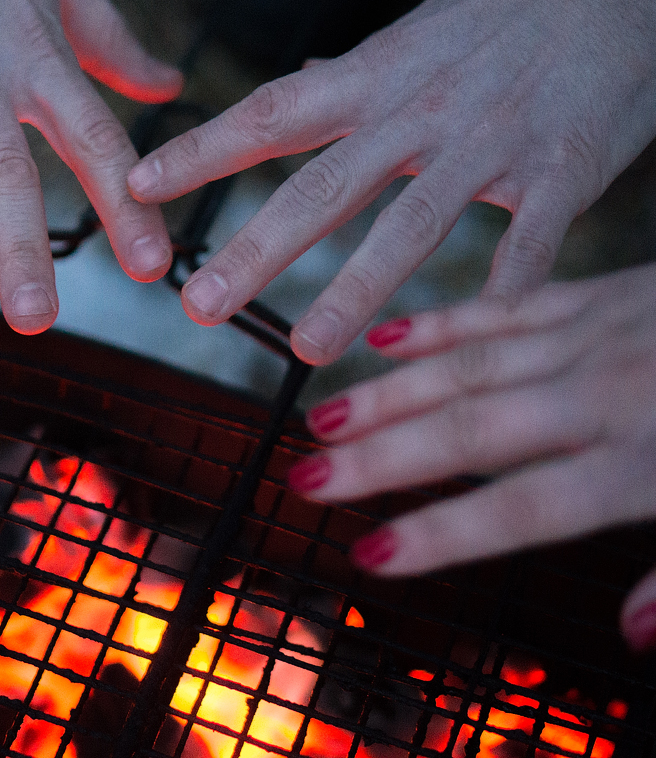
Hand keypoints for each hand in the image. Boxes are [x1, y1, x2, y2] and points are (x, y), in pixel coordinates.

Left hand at [128, 0, 655, 363]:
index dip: (201, 152)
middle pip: (323, 187)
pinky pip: (529, 243)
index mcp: (375, 76)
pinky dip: (500, 292)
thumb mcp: (416, 31)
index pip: (269, 116)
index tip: (135, 187)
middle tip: (198, 306)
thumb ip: (351, 73)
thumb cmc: (513, 8)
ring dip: (355, 291)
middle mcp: (418, 111)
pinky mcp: (564, 169)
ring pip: (410, 225)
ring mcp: (489, 143)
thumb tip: (290, 90)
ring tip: (304, 349)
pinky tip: (467, 338)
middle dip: (257, 250)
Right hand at [287, 263, 655, 651]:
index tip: (371, 553)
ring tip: (324, 419)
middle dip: (385, 459)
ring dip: (391, 391)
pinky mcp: (601, 294)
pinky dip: (443, 323)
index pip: (525, 506)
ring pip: (472, 363)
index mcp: (646, 459)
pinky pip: (506, 305)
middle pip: (475, 431)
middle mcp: (606, 392)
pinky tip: (386, 338)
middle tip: (306, 480)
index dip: (444, 533)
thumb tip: (637, 634)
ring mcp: (598, 334)